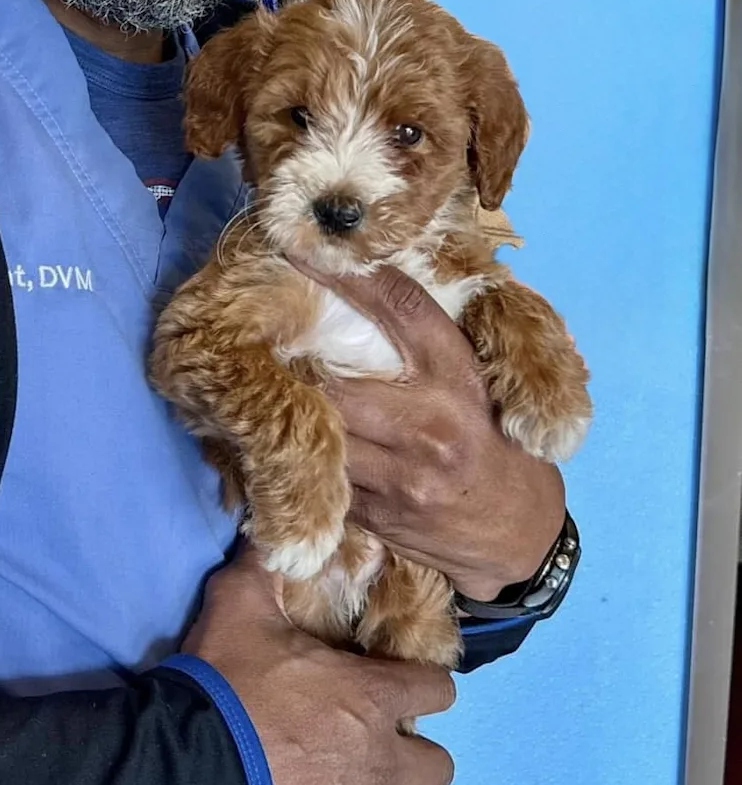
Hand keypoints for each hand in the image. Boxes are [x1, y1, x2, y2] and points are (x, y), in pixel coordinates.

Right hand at [183, 546, 455, 784]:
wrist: (192, 777)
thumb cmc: (230, 686)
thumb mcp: (240, 607)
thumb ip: (264, 567)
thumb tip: (274, 530)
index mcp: (373, 698)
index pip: (440, 690)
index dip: (423, 682)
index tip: (394, 679)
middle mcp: (381, 758)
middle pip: (439, 763)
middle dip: (415, 749)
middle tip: (370, 734)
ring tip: (328, 772)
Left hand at [294, 263, 565, 602]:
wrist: (521, 535)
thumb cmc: (498, 442)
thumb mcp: (481, 382)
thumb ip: (430, 344)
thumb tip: (365, 284)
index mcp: (458, 376)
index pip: (400, 307)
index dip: (348, 275)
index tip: (305, 249)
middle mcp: (430, 423)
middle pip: (335, 384)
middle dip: (297, 366)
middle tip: (263, 342)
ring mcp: (401, 476)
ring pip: (321, 435)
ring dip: (293, 415)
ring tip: (266, 394)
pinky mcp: (379, 515)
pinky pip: (324, 478)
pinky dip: (306, 459)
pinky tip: (290, 445)